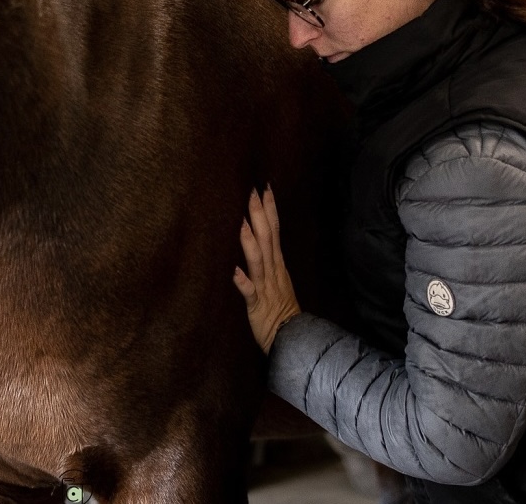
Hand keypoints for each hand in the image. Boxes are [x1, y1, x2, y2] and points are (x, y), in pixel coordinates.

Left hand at [233, 186, 301, 353]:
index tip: (264, 187)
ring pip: (258, 260)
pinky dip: (242, 281)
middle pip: (267, 238)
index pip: (275, 230)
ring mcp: (265, 287)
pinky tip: (233, 270)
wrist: (292, 338)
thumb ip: (270, 257)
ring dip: (249, 241)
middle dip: (259, 215)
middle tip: (251, 191)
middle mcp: (272, 271)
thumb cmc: (281, 308)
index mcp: (277, 264)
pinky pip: (249, 292)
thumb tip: (261, 236)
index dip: (270, 209)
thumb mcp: (278, 278)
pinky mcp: (257, 305)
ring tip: (240, 222)